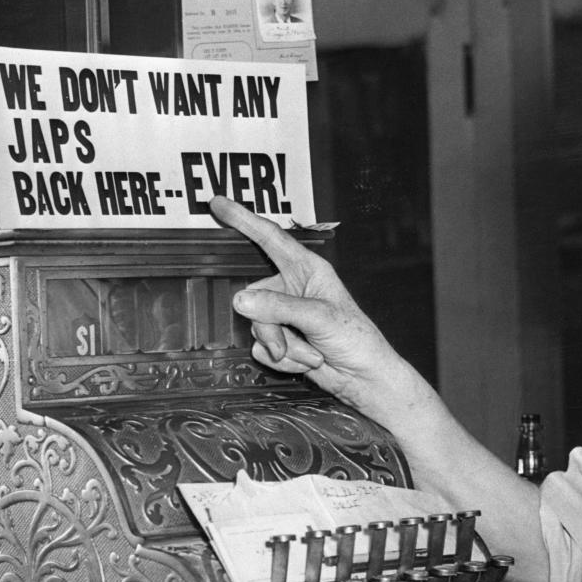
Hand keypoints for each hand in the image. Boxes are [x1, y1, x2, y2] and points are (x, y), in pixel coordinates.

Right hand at [208, 196, 413, 413]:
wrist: (363, 377)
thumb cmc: (356, 339)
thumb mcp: (320, 317)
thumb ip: (280, 307)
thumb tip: (242, 300)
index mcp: (308, 269)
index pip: (270, 238)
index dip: (243, 220)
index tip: (218, 204)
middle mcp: (293, 288)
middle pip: (255, 296)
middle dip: (273, 326)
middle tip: (295, 341)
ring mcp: (285, 315)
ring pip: (256, 326)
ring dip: (284, 346)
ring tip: (311, 352)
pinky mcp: (281, 339)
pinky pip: (260, 347)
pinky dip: (284, 359)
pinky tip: (307, 361)